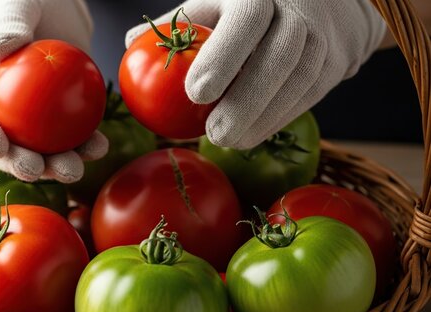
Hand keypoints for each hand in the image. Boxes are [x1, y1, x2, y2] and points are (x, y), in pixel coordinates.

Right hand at [0, 0, 107, 182]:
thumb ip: (6, 25)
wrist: (54, 1)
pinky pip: (70, 134)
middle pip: (4, 144)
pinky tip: (99, 147)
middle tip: (36, 168)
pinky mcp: (59, 113)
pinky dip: (84, 143)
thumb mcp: (11, 4)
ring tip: (74, 169)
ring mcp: (29, 115)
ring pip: (39, 148)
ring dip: (55, 164)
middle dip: (18, 163)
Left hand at [126, 0, 385, 148]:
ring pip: (298, 81)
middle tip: (214, 135)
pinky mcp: (338, 60)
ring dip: (263, 118)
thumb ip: (178, 23)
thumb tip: (129, 44)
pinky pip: (309, 94)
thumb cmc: (250, 3)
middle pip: (280, 57)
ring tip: (230, 142)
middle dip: (246, 101)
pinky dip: (279, 118)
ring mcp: (324, 34)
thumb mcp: (215, 1)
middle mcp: (298, 8)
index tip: (194, 93)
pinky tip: (252, 135)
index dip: (222, 57)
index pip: (246, 20)